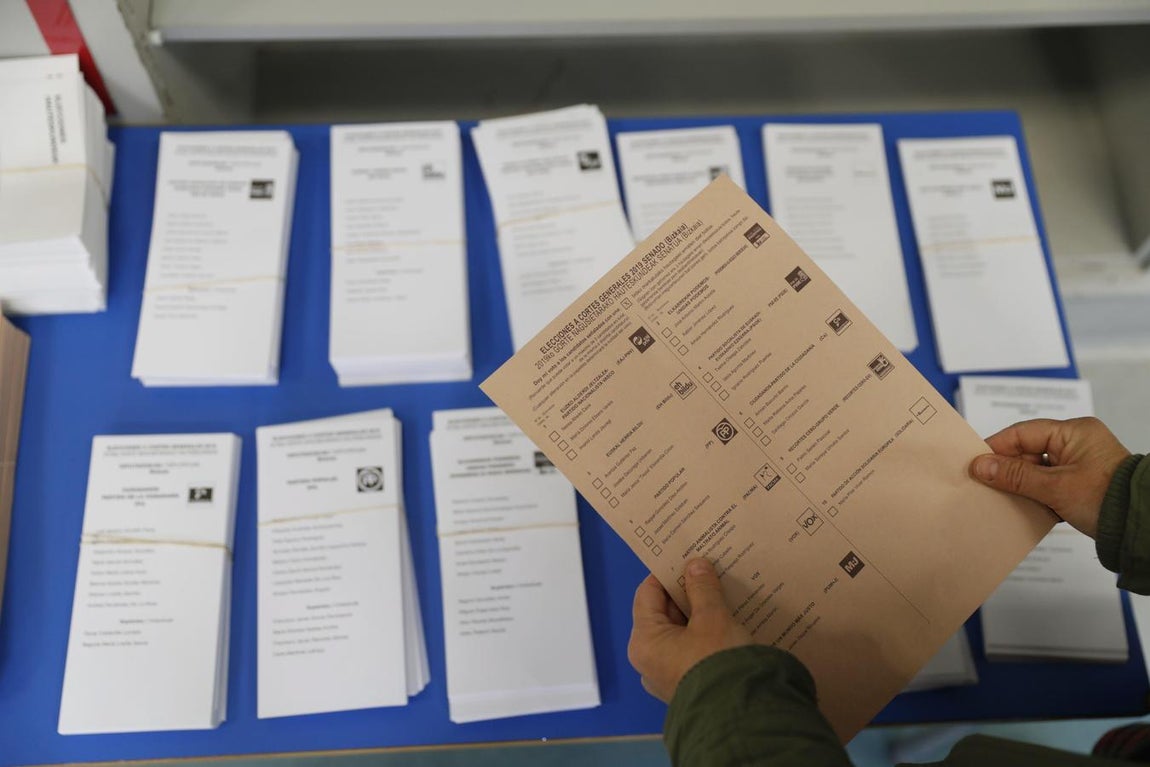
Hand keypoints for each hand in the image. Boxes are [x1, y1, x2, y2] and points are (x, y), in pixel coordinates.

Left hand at [628, 558, 752, 701]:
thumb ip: (702, 588)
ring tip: (720, 594)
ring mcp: (667, 676)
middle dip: (685, 594)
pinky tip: (725, 622)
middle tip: (707, 573)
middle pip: (662, 614)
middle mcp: (648, 660)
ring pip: (678, 633)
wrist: (742, 716)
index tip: (686, 558)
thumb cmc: (718, 662)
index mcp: (644, 641)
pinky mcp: (687, 686)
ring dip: (697, 614)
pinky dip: (704, 635)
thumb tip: (694, 565)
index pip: (647, 593)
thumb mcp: (712, 618)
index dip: (667, 573)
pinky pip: (690, 651)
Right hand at [969, 417, 1130, 537]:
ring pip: (1037, 469)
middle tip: (984, 484)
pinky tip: (1022, 505)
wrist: (1141, 527)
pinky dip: (1035, 493)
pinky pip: (1048, 483)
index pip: (1023, 433)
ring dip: (1020, 483)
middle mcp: (1077, 443)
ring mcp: (1080, 463)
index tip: (975, 464)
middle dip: (1007, 469)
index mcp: (1074, 432)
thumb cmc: (1106, 499)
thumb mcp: (1055, 487)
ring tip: (1001, 497)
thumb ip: (1015, 475)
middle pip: (1028, 451)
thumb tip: (980, 465)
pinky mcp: (1081, 483)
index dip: (996, 448)